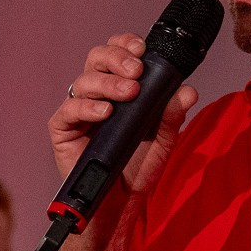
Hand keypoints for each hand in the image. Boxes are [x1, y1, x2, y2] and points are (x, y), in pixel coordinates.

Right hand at [48, 36, 195, 187]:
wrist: (121, 206)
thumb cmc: (137, 170)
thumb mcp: (163, 141)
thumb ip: (173, 115)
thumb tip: (187, 91)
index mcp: (118, 89)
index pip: (116, 54)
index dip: (125, 44)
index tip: (142, 49)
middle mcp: (96, 95)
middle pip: (97, 58)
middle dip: (117, 58)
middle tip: (137, 71)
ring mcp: (78, 112)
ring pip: (84, 81)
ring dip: (107, 83)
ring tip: (128, 93)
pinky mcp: (63, 131)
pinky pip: (68, 111)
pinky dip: (87, 108)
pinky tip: (105, 113)